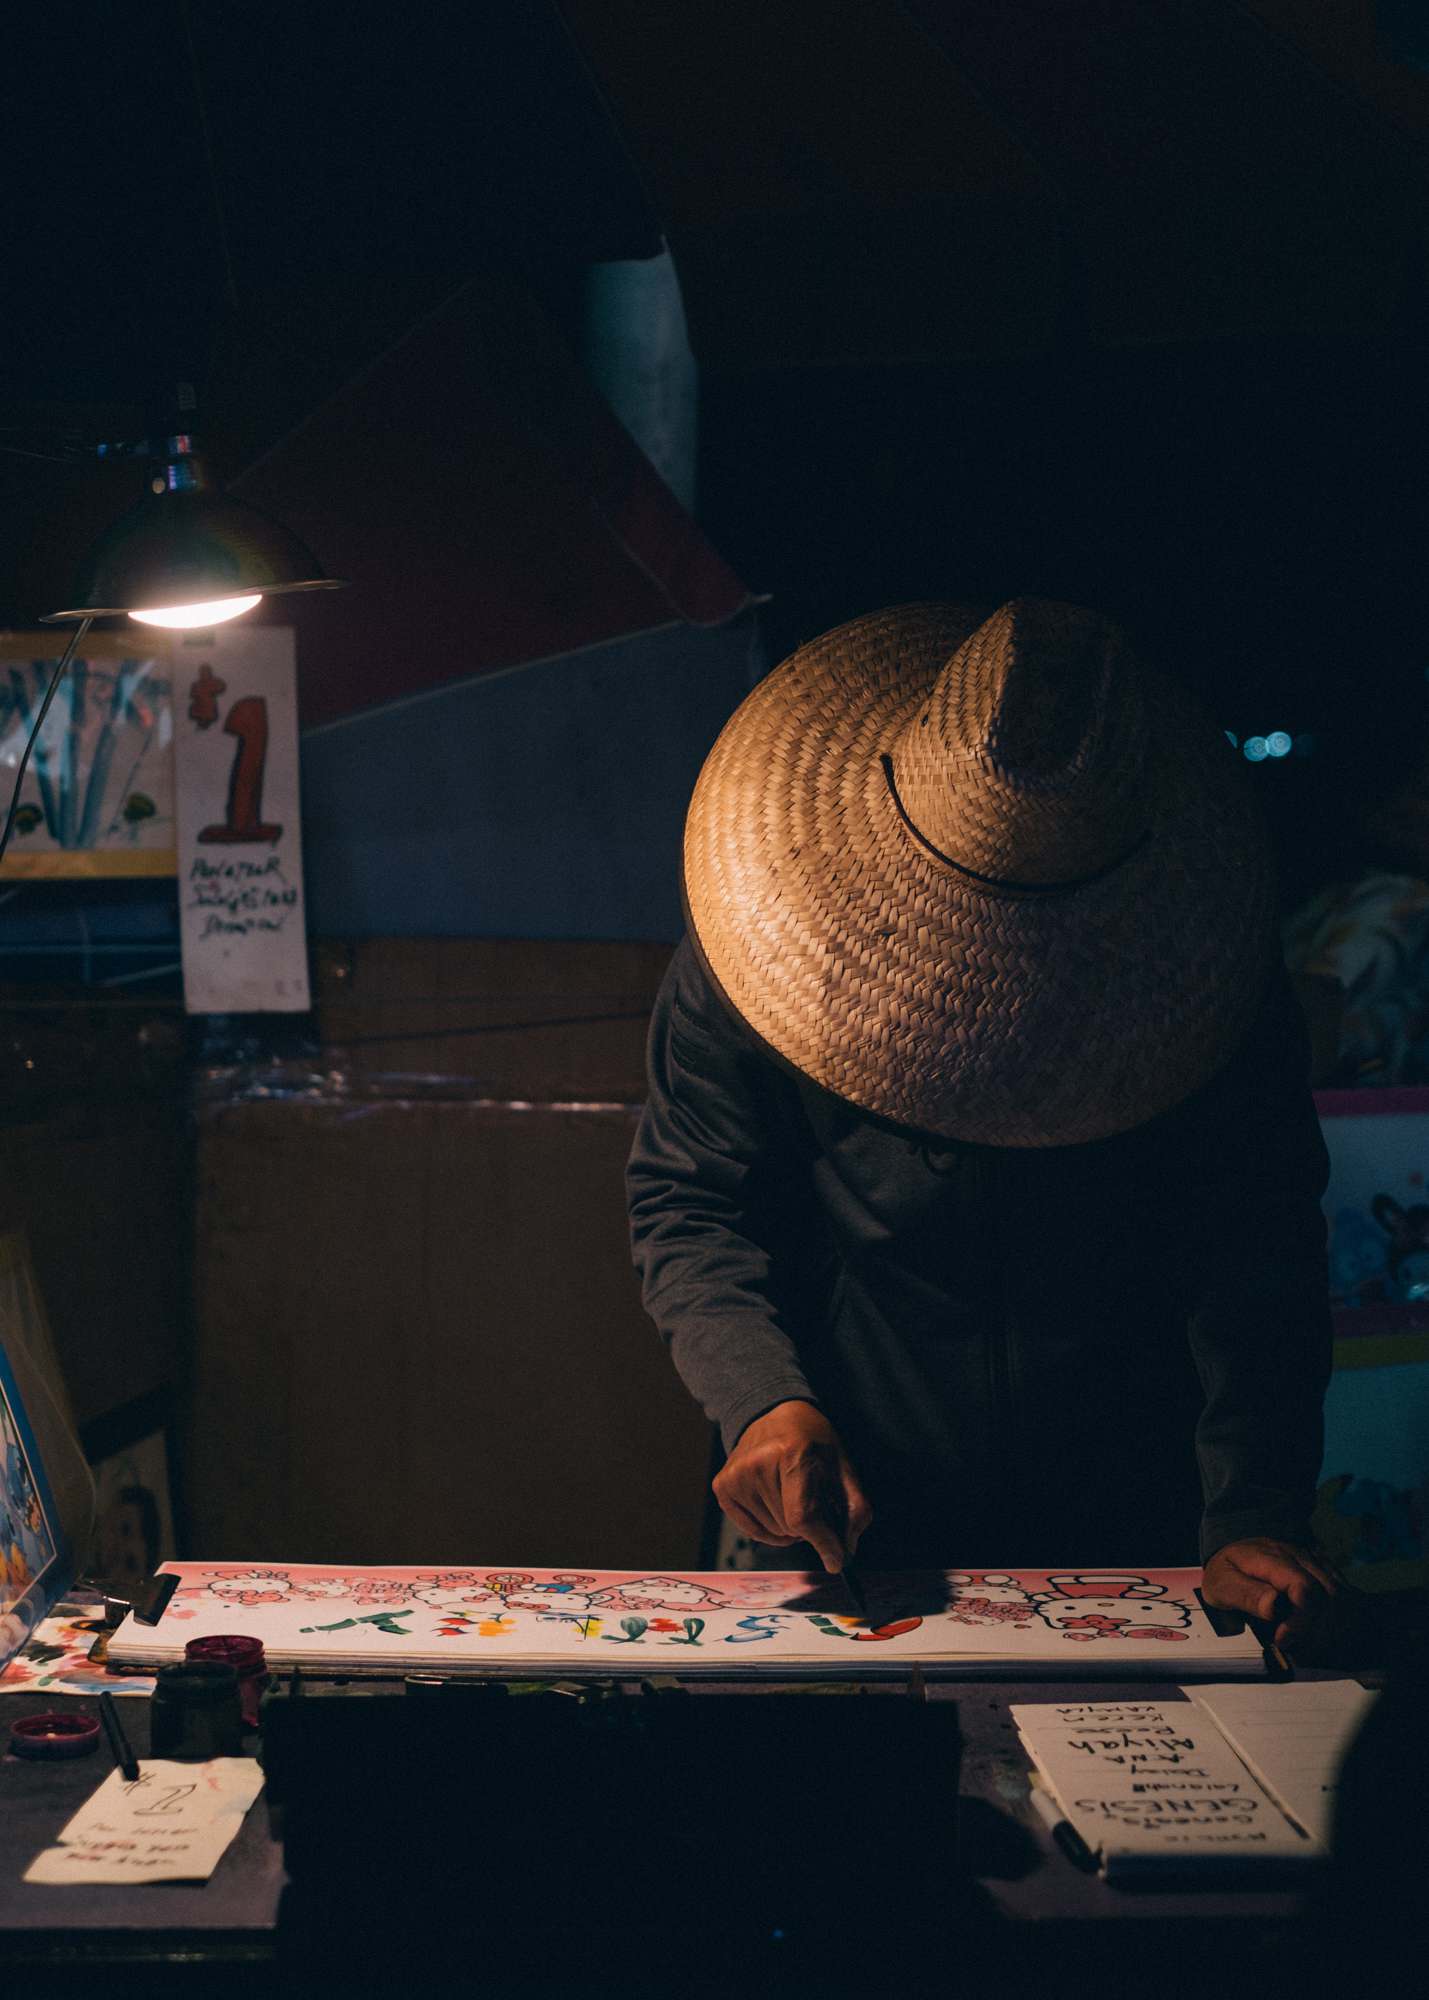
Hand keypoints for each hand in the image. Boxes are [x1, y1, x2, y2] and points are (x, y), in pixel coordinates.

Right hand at [713, 1400, 872, 1573]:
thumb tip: (845, 1553)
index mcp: (792, 1453)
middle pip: (790, 1528)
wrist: (775, 1413)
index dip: (822, 1543)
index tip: (836, 1560)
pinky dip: (769, 1528)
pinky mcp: (723, 1486)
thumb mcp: (843, 1466)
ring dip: (789, 1526)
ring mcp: (736, 1475)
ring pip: (773, 1533)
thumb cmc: (814, 1442)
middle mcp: (758, 1463)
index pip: (803, 1516)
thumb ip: (854, 1509)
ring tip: (793, 1496)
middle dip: (810, 1528)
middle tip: (814, 1502)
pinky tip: (776, 1503)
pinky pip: (752, 1531)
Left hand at [1202, 1538, 1341, 1653]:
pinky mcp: (1318, 1567)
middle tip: (1291, 1644)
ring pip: (1336, 1594)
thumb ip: (1247, 1594)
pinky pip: (1338, 1591)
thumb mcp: (1222, 1585)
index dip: (1300, 1619)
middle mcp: (1296, 1555)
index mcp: (1270, 1558)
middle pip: (1325, 1594)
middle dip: (1313, 1627)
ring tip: (1303, 1640)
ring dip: (1324, 1624)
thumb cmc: (1226, 1573)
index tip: (1282, 1639)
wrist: (1229, 1553)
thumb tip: (1274, 1606)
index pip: (1303, 1587)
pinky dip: (1332, 1615)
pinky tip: (1314, 1629)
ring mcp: (1310, 1559)